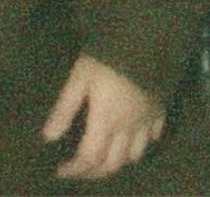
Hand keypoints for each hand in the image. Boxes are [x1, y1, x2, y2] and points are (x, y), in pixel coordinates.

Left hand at [43, 53, 167, 181]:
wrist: (148, 36)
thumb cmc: (108, 55)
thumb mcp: (80, 78)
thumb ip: (65, 108)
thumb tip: (48, 137)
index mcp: (106, 121)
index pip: (89, 158)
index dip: (74, 169)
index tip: (60, 170)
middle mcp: (128, 127)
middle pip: (113, 164)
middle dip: (94, 173)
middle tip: (80, 171)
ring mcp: (147, 119)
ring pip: (135, 155)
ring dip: (119, 161)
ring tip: (106, 156)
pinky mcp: (161, 108)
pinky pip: (155, 135)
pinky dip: (143, 143)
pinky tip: (135, 137)